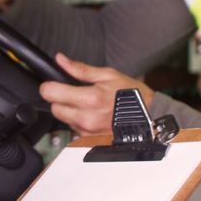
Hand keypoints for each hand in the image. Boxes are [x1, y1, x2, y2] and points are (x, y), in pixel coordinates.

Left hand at [39, 54, 155, 135]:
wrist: (151, 118)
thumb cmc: (133, 96)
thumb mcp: (108, 75)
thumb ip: (81, 69)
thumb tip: (61, 60)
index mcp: (89, 99)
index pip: (51, 94)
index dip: (49, 87)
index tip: (53, 84)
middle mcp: (85, 118)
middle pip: (54, 109)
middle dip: (60, 100)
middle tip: (75, 94)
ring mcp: (88, 131)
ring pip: (64, 120)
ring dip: (71, 112)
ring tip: (89, 105)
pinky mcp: (90, 140)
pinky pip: (75, 130)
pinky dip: (80, 122)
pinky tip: (93, 116)